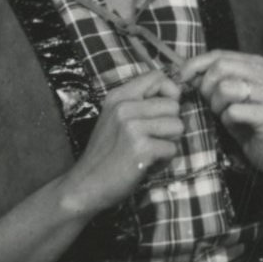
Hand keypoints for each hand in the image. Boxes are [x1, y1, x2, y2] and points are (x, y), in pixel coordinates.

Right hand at [56, 64, 184, 216]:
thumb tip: (177, 94)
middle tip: (151, 140)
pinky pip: (172, 149)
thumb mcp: (116, 119)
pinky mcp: (140, 149)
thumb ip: (140, 104)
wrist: (85, 185)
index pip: (158, 77)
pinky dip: (163, 161)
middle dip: (170, 125)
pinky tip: (146, 165)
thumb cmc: (106, 154)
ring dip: (168, 144)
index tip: (163, 112)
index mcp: (118, 97)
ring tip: (149, 152)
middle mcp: (124, 107)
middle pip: (174, 105)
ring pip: (177, 126)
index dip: (170, 93)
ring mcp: (132, 127)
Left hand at [181, 49, 262, 180]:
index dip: (196, 64)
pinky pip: (233, 111)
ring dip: (217, 104)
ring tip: (224, 113)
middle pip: (222, 67)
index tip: (180, 77)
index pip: (220, 54)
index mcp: (257, 64)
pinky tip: (235, 124)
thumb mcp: (225, 96)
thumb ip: (209, 80)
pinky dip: (227, 119)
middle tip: (208, 101)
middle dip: (206, 85)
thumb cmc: (246, 121)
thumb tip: (185, 71)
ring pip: (226, 88)